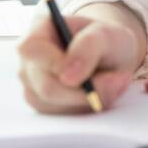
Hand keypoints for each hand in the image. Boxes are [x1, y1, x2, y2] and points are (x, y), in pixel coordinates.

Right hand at [16, 11, 138, 113]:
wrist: (112, 58)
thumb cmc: (106, 41)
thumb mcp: (107, 34)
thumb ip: (89, 46)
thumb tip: (67, 77)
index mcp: (39, 30)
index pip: (31, 50)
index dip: (55, 65)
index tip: (84, 75)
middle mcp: (30, 60)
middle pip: (46, 86)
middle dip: (85, 90)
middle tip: (117, 80)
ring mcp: (33, 85)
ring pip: (55, 106)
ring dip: (89, 99)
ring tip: (112, 82)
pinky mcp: (43, 105)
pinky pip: (63, 116)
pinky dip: (86, 108)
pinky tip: (100, 92)